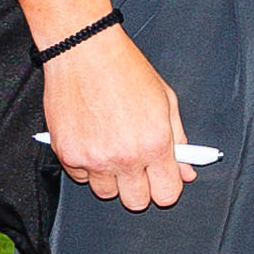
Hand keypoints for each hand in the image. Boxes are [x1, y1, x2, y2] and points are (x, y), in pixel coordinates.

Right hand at [48, 24, 198, 214]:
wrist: (84, 50)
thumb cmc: (125, 70)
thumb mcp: (165, 101)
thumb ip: (178, 141)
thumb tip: (185, 172)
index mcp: (155, 144)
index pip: (167, 195)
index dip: (165, 188)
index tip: (161, 179)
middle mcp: (125, 157)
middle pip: (136, 202)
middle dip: (139, 187)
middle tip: (135, 165)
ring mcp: (94, 158)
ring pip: (106, 192)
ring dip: (110, 177)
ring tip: (110, 147)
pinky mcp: (67, 154)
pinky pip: (80, 177)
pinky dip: (85, 165)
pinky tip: (91, 139)